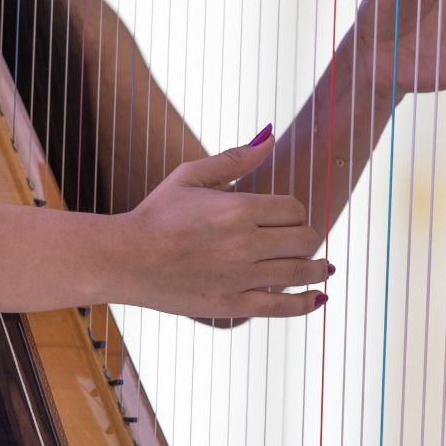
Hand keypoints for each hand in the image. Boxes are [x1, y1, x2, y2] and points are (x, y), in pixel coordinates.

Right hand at [117, 130, 328, 318]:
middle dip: (307, 237)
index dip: (294, 212)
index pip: (294, 209)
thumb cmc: (155, 214)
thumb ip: (234, 159)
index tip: (285, 217)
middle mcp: (245, 244)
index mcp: (238, 208)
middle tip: (299, 240)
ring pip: (301, 272)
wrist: (124, 259)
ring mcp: (240, 277)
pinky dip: (307, 303)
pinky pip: (283, 307)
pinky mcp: (231, 304)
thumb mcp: (190, 176)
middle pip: (305, 239)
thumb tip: (269, 138)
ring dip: (316, 268)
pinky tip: (318, 298)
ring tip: (321, 268)